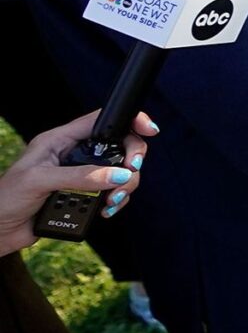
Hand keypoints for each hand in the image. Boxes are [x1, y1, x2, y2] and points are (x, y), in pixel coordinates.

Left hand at [0, 109, 154, 255]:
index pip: (102, 120)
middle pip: (119, 148)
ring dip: (124, 188)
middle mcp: (75, 155)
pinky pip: (112, 194)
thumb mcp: (41, 181)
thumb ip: (81, 176)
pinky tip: (106, 211)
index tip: (149, 130)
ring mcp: (81, 176)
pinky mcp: (84, 197)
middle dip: (131, 162)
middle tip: (130, 175)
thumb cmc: (6, 199)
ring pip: (120, 174)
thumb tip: (119, 175)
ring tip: (112, 203)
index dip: (129, 121)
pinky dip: (116, 203)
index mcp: (61, 140)